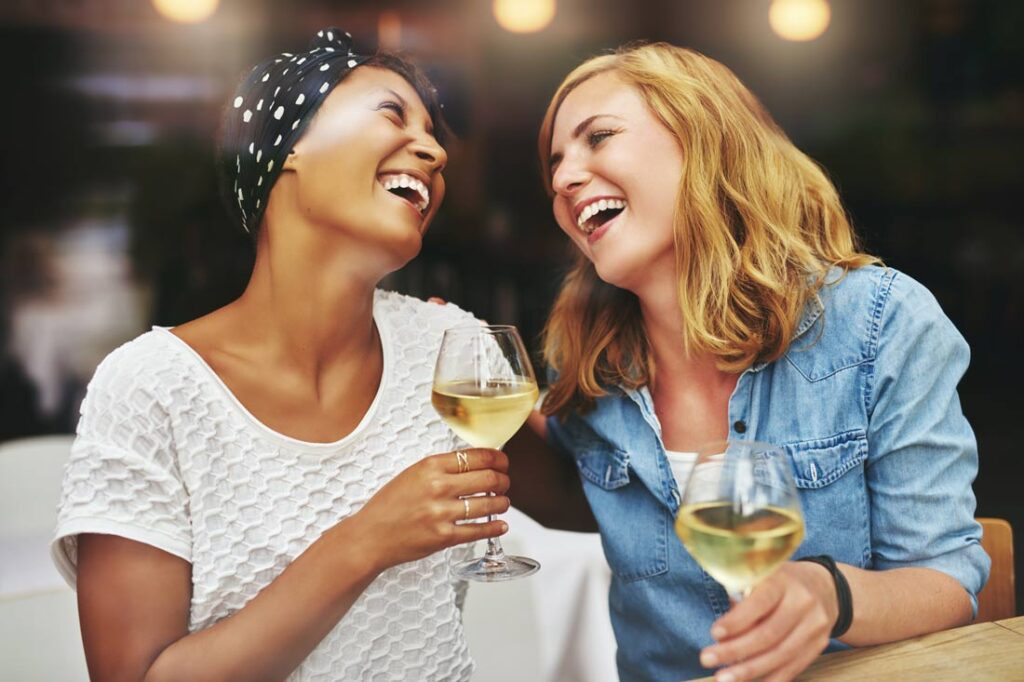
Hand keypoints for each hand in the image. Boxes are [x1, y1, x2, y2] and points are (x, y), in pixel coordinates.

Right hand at [352, 448, 510, 571]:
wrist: (370, 536)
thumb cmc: (389, 505)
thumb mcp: (412, 474)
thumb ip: (442, 468)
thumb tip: (475, 464)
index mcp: (430, 466)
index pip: (477, 456)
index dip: (498, 459)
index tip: (503, 463)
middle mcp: (438, 487)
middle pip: (488, 478)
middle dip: (503, 481)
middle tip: (505, 483)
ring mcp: (441, 513)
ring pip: (488, 504)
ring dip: (502, 503)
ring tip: (502, 503)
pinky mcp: (443, 537)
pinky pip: (479, 531)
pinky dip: (495, 528)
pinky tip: (500, 525)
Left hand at [699, 561, 837, 681]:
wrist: (824, 588)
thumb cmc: (780, 583)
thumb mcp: (762, 578)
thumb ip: (742, 599)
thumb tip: (721, 634)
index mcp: (783, 581)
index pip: (760, 602)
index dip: (737, 620)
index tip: (715, 633)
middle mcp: (802, 603)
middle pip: (768, 634)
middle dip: (735, 650)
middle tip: (707, 659)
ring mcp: (814, 626)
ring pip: (780, 655)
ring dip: (748, 670)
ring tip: (724, 678)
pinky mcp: (819, 645)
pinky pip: (793, 667)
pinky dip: (771, 678)